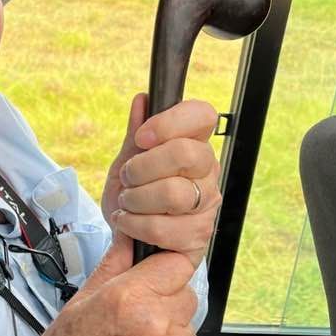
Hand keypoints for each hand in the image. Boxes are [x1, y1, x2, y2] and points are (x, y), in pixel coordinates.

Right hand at [29, 250, 198, 335]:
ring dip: (168, 330)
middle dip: (165, 299)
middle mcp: (157, 324)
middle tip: (136, 317)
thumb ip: (113, 266)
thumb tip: (128, 236)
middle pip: (185, 293)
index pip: (176, 263)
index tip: (154, 275)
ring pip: (186, 326)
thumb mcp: (79, 303)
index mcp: (130, 299)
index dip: (163, 268)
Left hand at [101, 94, 220, 267]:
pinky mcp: (199, 234)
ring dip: (136, 199)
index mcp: (193, 143)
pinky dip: (134, 224)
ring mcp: (207, 202)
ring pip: (173, 193)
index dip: (170, 122)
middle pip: (185, 153)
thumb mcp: (127, 160)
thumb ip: (137, 133)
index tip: (142, 138)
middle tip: (128, 177)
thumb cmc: (133, 194)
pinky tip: (129, 222)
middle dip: (142, 167)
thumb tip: (143, 101)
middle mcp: (207, 170)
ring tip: (128, 202)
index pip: (203, 115)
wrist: (128, 234)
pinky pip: (162, 227)